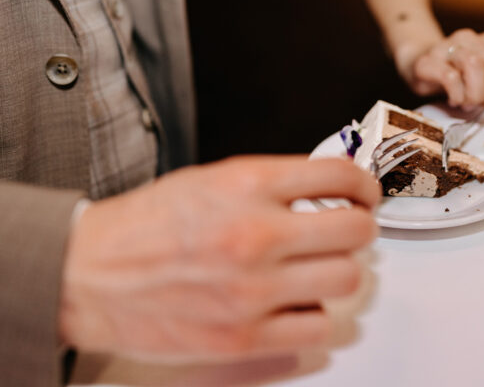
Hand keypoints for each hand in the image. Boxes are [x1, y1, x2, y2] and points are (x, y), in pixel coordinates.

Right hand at [59, 156, 380, 361]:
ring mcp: (253, 291)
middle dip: (360, 228)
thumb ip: (272, 184)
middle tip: (348, 231)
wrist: (87, 275)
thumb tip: (327, 192)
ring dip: (340, 272)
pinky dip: (313, 317)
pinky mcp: (244, 338)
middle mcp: (256, 235)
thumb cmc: (144, 227)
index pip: (340, 176)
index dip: (365, 184)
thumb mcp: (211, 181)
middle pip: (356, 231)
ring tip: (319, 269)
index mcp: (248, 186)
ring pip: (347, 280)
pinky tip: (295, 304)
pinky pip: (317, 329)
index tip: (364, 194)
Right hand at [402, 29, 483, 107]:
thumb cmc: (458, 71)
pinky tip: (454, 99)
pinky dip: (457, 94)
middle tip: (479, 100)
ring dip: (474, 94)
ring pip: (474, 66)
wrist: (418, 60)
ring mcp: (448, 48)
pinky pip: (450, 77)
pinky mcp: (429, 61)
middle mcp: (472, 39)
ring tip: (467, 102)